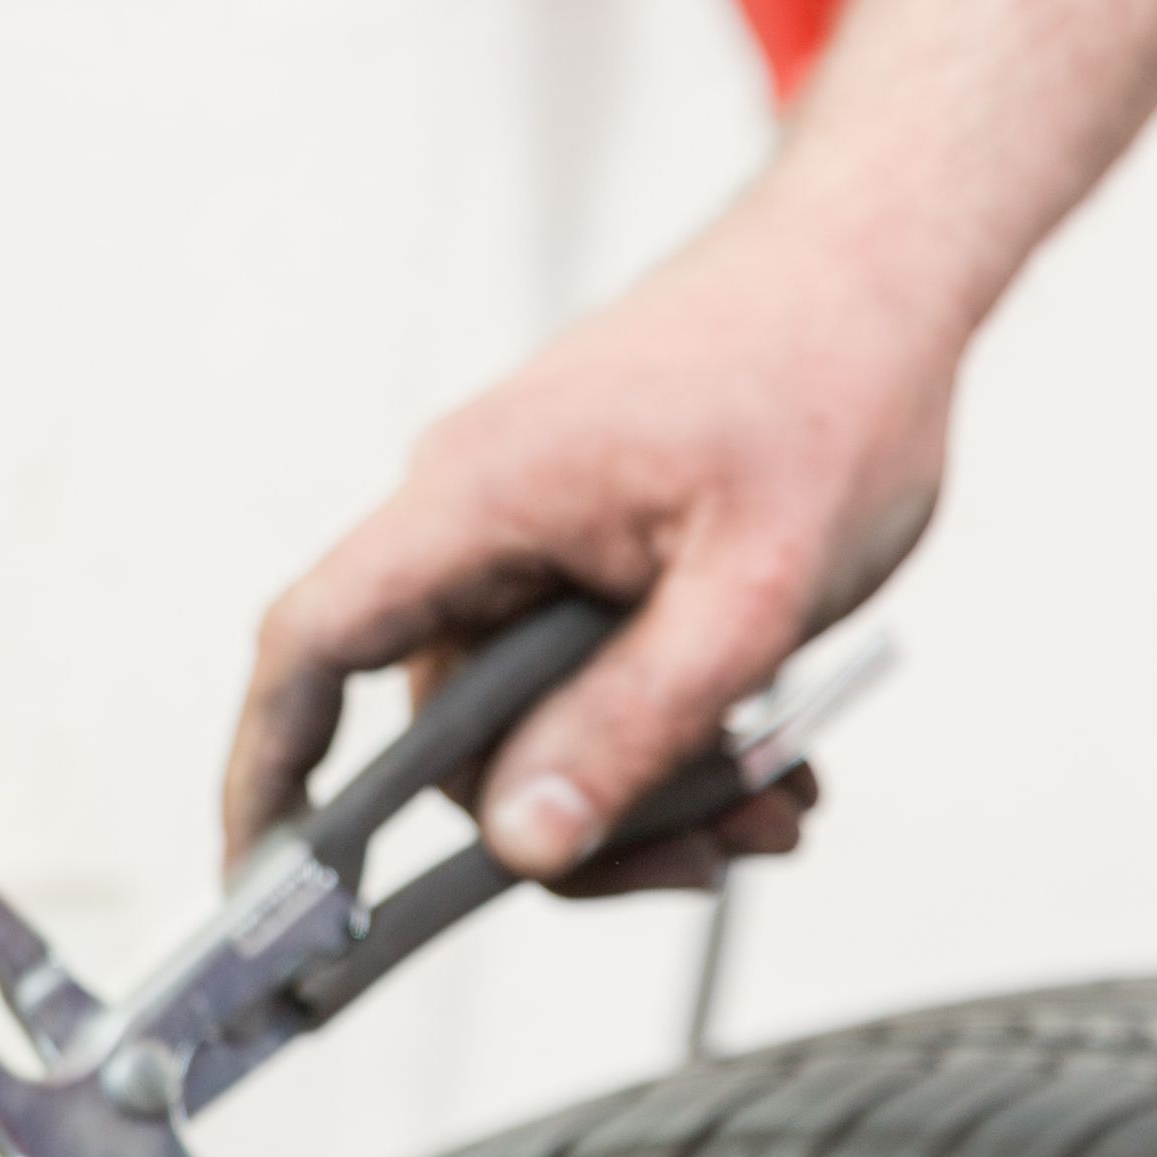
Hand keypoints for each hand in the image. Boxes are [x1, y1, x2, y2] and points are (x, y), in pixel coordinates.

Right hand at [226, 183, 963, 884]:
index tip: (270, 892)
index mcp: (480, 497)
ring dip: (655, 781)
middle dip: (581, 815)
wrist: (886, 264)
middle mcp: (482, 508)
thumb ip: (639, 720)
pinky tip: (776, 752)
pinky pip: (599, 665)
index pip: (315, 649)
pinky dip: (678, 724)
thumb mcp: (759, 589)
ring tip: (780, 797)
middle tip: (721, 849)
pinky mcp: (598, 534)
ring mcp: (540, 521)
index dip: (270, 776)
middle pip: (459, 727)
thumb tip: (524, 843)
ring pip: (546, 710)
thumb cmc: (834, 384)